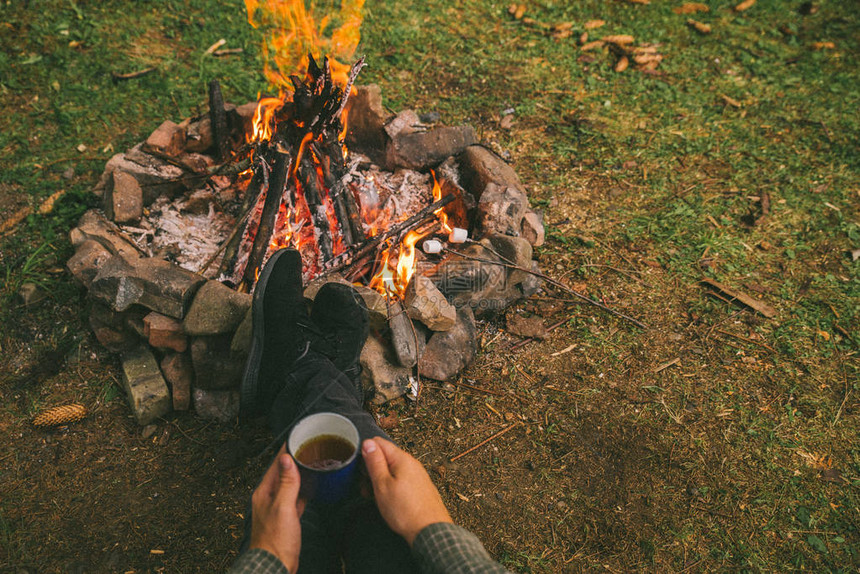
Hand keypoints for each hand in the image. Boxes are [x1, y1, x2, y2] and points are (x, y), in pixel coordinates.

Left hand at [249, 445, 304, 572]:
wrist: (275, 566)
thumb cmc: (275, 541)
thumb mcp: (283, 507)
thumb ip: (286, 483)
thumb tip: (286, 458)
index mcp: (264, 493)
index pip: (275, 464)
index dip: (286, 450)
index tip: (297, 438)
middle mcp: (269, 498)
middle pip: (282, 473)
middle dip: (294, 459)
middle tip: (308, 447)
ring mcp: (278, 508)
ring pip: (290, 485)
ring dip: (300, 474)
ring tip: (312, 462)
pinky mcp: (287, 518)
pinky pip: (295, 498)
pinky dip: (303, 490)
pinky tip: (312, 487)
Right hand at [362, 437, 452, 545]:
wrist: (430, 530)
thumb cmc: (406, 511)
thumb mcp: (382, 485)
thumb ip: (375, 462)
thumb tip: (368, 443)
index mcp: (402, 459)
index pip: (379, 442)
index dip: (366, 453)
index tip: (362, 469)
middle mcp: (412, 463)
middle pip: (386, 457)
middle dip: (373, 469)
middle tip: (366, 487)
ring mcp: (417, 475)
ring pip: (393, 470)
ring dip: (381, 480)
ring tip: (377, 497)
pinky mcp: (420, 487)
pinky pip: (402, 480)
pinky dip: (392, 487)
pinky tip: (390, 501)